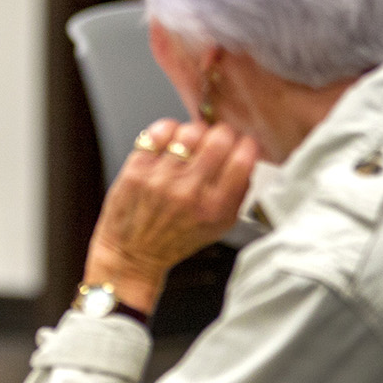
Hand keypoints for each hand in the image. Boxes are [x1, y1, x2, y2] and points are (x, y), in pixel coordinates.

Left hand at [88, 119, 259, 309]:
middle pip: (219, 139)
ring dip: (196, 131)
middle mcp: (189, 192)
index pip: (243, 160)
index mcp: (215, 207)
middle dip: (223, 133)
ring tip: (193, 142)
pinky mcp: (137, 170)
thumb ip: (238, 193)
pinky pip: (159, 132)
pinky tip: (170, 140)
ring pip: (190, 132)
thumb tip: (248, 157)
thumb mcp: (220, 226)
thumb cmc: (176, 238)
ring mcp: (161, 179)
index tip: (243, 145)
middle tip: (218, 140)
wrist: (134, 253)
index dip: (247, 145)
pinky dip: (169, 129)